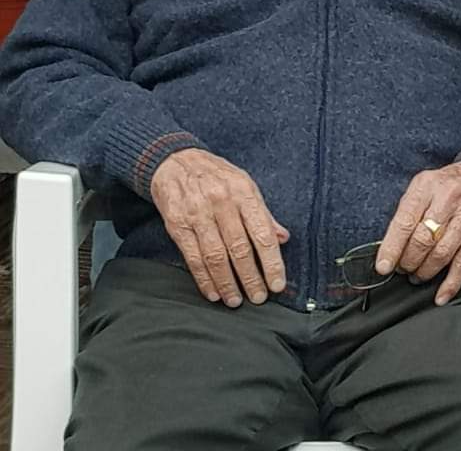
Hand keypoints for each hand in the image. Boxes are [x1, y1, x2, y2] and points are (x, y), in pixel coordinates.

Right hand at [150, 148, 288, 307]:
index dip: (272, 262)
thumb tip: (283, 238)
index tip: (277, 284)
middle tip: (259, 298)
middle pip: (240, 249)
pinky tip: (214, 293)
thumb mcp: (244, 184)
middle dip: (251, 278)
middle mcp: (221, 202)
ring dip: (228, 284)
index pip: (262, 233)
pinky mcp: (178, 225)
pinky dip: (205, 280)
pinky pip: (194, 258)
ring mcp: (198, 214)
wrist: (175, 162)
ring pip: (216, 258)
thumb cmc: (215, 175)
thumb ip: (263, 213)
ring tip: (237, 301)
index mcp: (242, 192)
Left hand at [375, 160, 460, 305]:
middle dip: (408, 261)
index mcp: (427, 185)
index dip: (392, 248)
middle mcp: (448, 198)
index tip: (383, 266)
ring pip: (441, 254)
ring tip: (417, 276)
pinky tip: (440, 295)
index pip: (405, 222)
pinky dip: (451, 283)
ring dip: (425, 272)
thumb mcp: (424, 185)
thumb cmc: (449, 184)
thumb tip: (390, 246)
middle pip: (422, 240)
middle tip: (402, 269)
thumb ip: (408, 211)